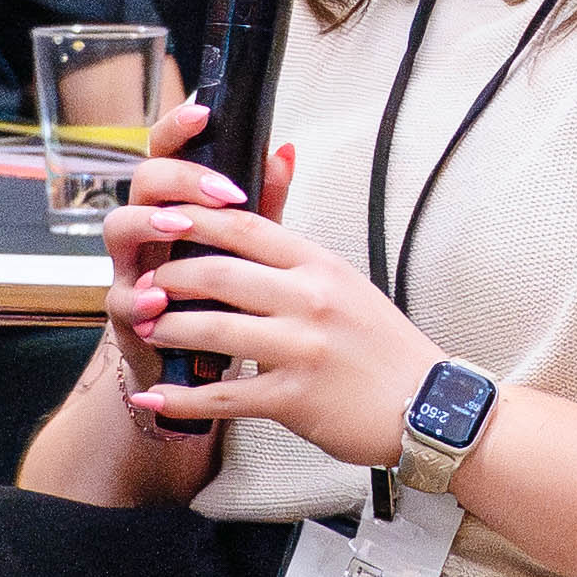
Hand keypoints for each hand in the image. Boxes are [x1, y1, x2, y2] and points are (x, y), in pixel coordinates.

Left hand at [102, 96, 440, 465]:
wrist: (430, 406)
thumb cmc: (383, 346)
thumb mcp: (347, 282)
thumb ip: (297, 248)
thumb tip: (274, 169)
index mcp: (320, 265)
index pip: (245, 226)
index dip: (193, 220)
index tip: (160, 222)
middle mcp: (311, 300)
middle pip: (219, 273)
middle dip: (170, 276)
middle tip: (146, 284)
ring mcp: (303, 349)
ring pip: (214, 330)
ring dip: (168, 329)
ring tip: (147, 328)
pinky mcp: (295, 398)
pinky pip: (225, 396)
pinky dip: (181, 398)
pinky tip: (155, 397)